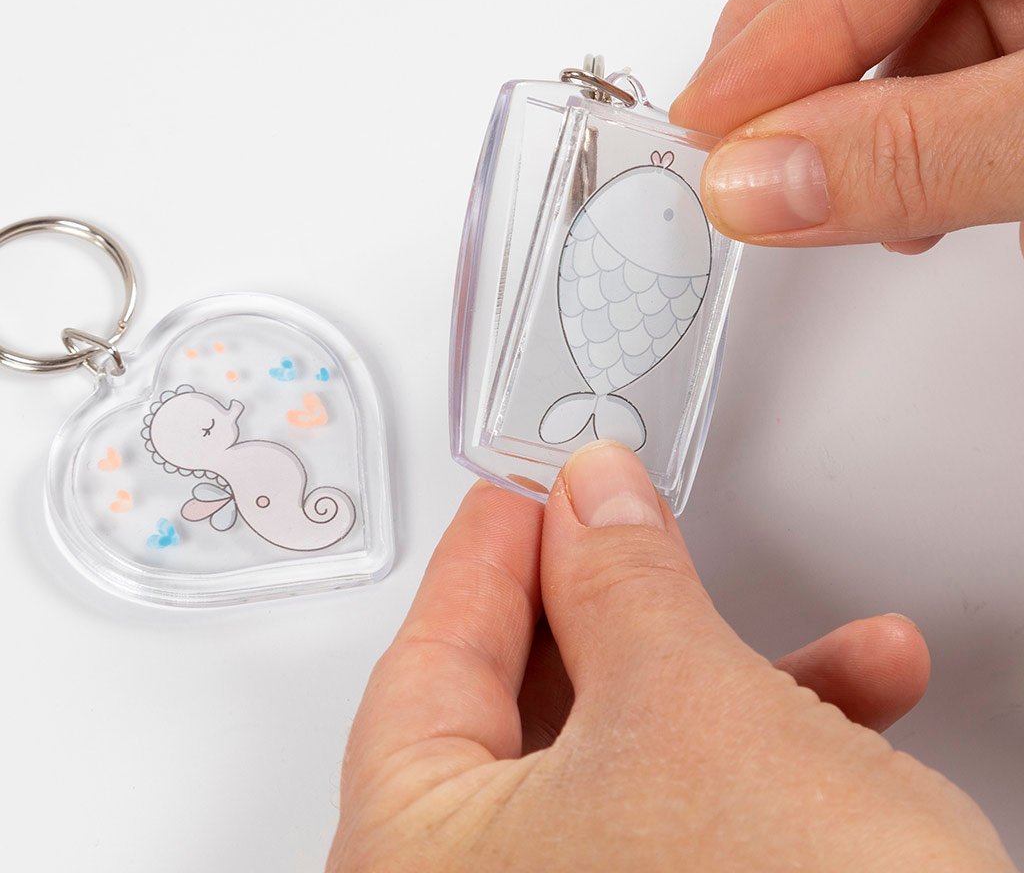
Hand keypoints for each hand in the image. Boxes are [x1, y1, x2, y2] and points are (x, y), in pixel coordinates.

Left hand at [327, 443, 1012, 870]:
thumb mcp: (688, 710)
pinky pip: (691, 821)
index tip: (528, 486)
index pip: (428, 660)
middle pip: (526, 714)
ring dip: (734, 689)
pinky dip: (769, 763)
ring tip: (830, 647)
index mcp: (416, 862)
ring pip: (629, 764)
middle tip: (635, 534)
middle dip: (618, 612)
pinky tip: (856, 717)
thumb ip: (622, 581)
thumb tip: (588, 498)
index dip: (490, 551)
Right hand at [672, 0, 1023, 255]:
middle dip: (816, 66)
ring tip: (882, 210)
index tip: (704, 122)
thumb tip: (754, 181)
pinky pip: (1004, 38)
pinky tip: (953, 180)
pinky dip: (960, 116)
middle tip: (738, 142)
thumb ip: (915, 149)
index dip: (783, 33)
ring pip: (951, 5)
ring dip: (896, 115)